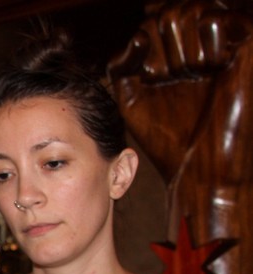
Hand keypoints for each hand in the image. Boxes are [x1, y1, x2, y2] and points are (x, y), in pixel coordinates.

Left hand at [108, 0, 252, 189]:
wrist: (200, 168)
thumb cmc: (167, 139)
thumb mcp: (131, 98)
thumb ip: (123, 65)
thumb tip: (139, 37)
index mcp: (175, 54)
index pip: (152, 21)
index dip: (144, 48)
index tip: (153, 80)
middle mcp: (200, 45)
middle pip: (169, 13)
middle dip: (162, 50)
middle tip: (172, 81)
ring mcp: (225, 45)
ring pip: (191, 12)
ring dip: (181, 51)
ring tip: (191, 78)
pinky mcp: (247, 49)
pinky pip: (216, 21)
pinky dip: (205, 47)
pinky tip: (211, 70)